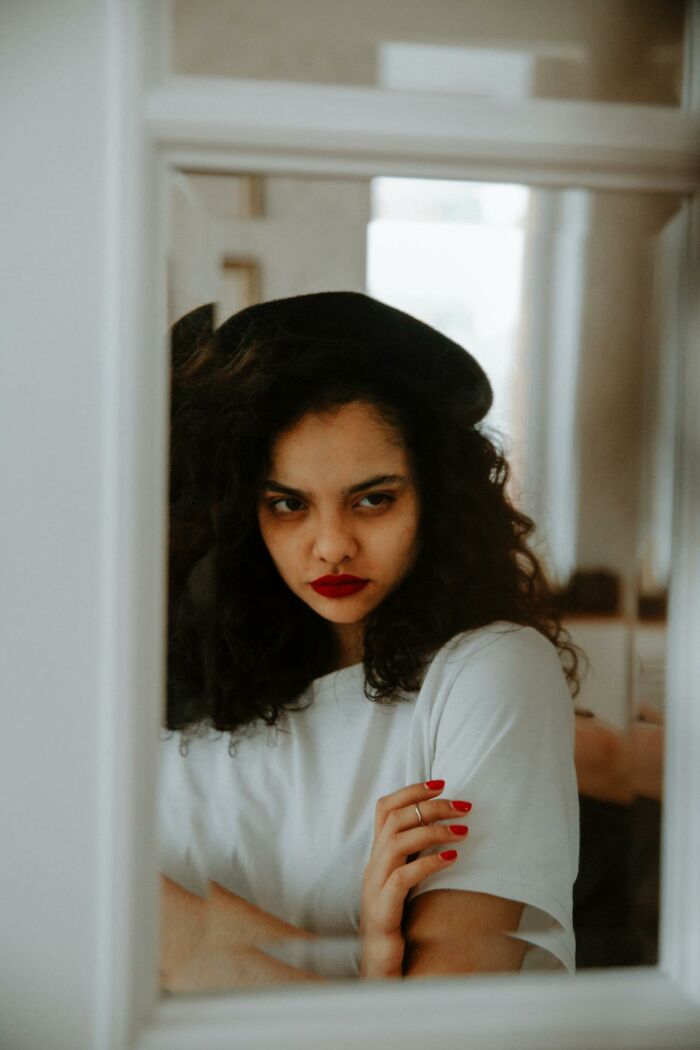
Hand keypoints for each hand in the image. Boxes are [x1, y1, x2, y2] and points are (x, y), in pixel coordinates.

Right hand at [359, 779, 470, 978]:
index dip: (411, 790)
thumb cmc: (399, 925)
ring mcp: (374, 888)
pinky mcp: (383, 911)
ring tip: (463, 830)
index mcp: (377, 857)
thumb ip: (416, 858)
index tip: (442, 782)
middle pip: (394, 819)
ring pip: (397, 842)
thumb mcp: (406, 885)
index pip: (384, 808)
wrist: (379, 970)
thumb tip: (445, 830)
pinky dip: (428, 862)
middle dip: (430, 806)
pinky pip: (402, 878)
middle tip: (463, 806)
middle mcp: (372, 866)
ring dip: (433, 830)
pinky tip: (452, 858)